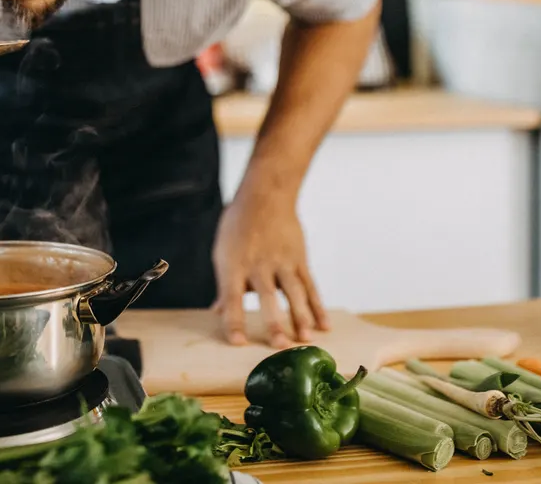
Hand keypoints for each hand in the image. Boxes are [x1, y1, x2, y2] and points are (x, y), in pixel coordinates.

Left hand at [212, 183, 329, 347]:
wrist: (266, 195)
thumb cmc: (239, 224)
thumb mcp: (223, 251)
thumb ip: (225, 285)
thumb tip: (216, 311)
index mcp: (235, 264)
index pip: (232, 297)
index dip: (234, 321)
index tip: (238, 342)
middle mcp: (259, 264)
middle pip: (266, 296)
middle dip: (274, 322)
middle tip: (280, 346)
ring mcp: (282, 261)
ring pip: (293, 291)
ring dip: (301, 316)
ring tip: (306, 338)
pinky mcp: (299, 259)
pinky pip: (310, 285)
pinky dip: (317, 306)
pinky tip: (324, 324)